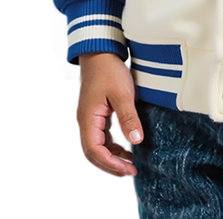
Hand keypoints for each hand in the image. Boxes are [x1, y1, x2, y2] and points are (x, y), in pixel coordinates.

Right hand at [77, 52, 142, 176]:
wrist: (100, 51)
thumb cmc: (109, 70)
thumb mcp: (122, 93)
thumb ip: (128, 117)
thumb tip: (136, 142)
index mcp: (88, 119)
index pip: (95, 151)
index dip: (111, 164)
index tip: (128, 170)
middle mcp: (85, 121)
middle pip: (93, 153)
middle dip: (111, 166)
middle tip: (131, 171)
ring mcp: (90, 118)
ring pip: (97, 146)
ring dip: (112, 157)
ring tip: (131, 163)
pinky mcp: (96, 113)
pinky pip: (102, 137)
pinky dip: (112, 146)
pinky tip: (126, 147)